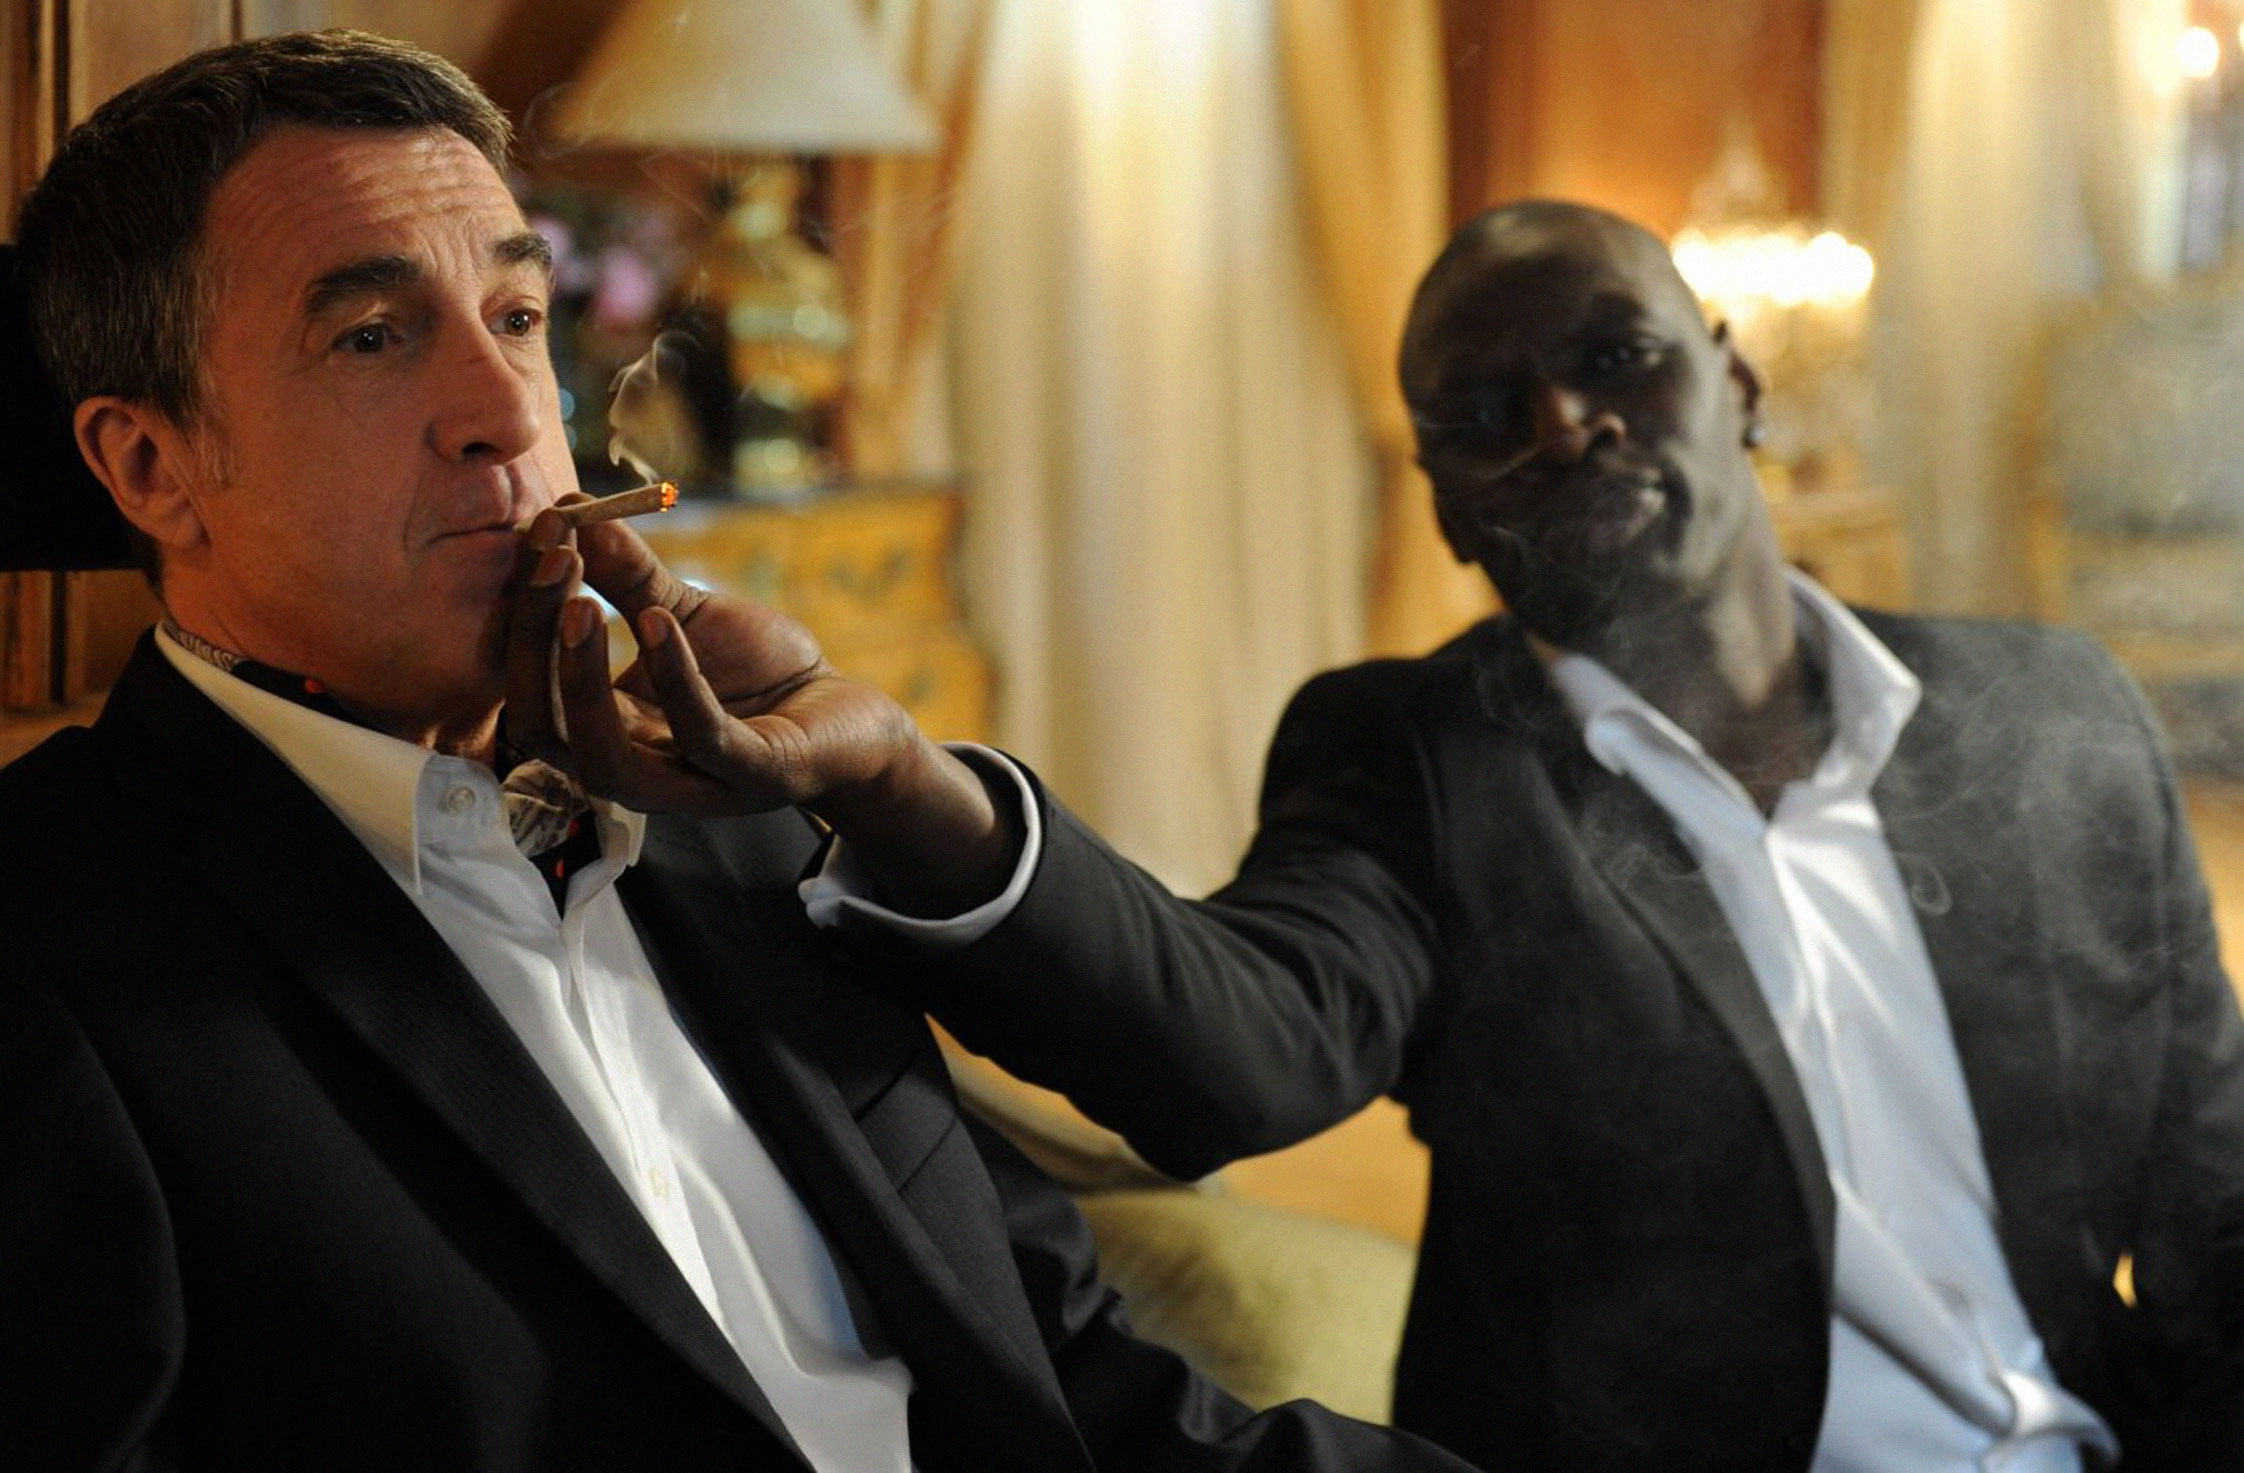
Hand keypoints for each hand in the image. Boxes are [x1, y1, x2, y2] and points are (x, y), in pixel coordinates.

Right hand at [503, 506, 1023, 912]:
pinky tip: (660, 621)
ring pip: (604, 758)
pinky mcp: (751, 777)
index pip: (527, 689)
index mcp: (603, 732)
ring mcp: (691, 784)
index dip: (521, 615)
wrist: (844, 713)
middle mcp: (633, 771)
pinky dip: (675, 679)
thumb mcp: (683, 614)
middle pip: (543, 729)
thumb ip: (625, 575)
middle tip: (554, 561)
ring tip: (583, 601)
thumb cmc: (756, 672)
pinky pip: (702, 737)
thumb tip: (571, 507)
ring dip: (581, 679)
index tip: (540, 532)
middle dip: (533, 644)